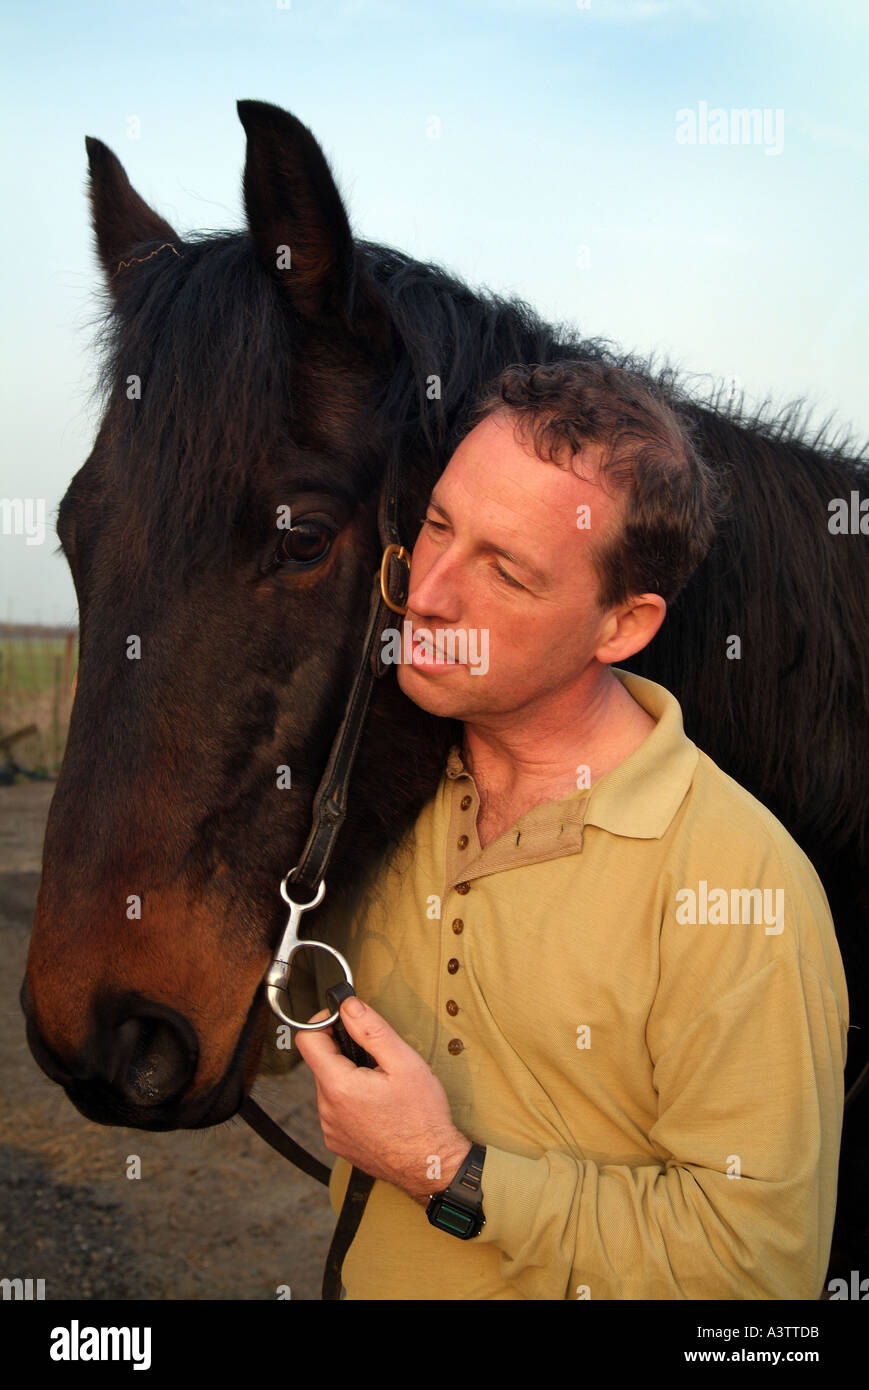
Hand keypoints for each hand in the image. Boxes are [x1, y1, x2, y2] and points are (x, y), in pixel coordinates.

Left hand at [295, 996, 470, 1202]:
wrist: (431, 1166)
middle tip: (377, 1057)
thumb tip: (349, 1007)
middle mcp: (327, 1110)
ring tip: (381, 1085)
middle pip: (321, 1063)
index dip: (324, 1022)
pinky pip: (335, 1110)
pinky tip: (377, 1107)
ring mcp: (330, 1129)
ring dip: (348, 1077)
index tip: (345, 1020)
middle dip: (344, 1052)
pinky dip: (350, 1101)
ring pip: (329, 1086)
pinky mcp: (337, 1143)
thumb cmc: (423, 1118)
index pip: (307, 1039)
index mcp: (339, 1086)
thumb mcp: (404, 1063)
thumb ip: (372, 1030)